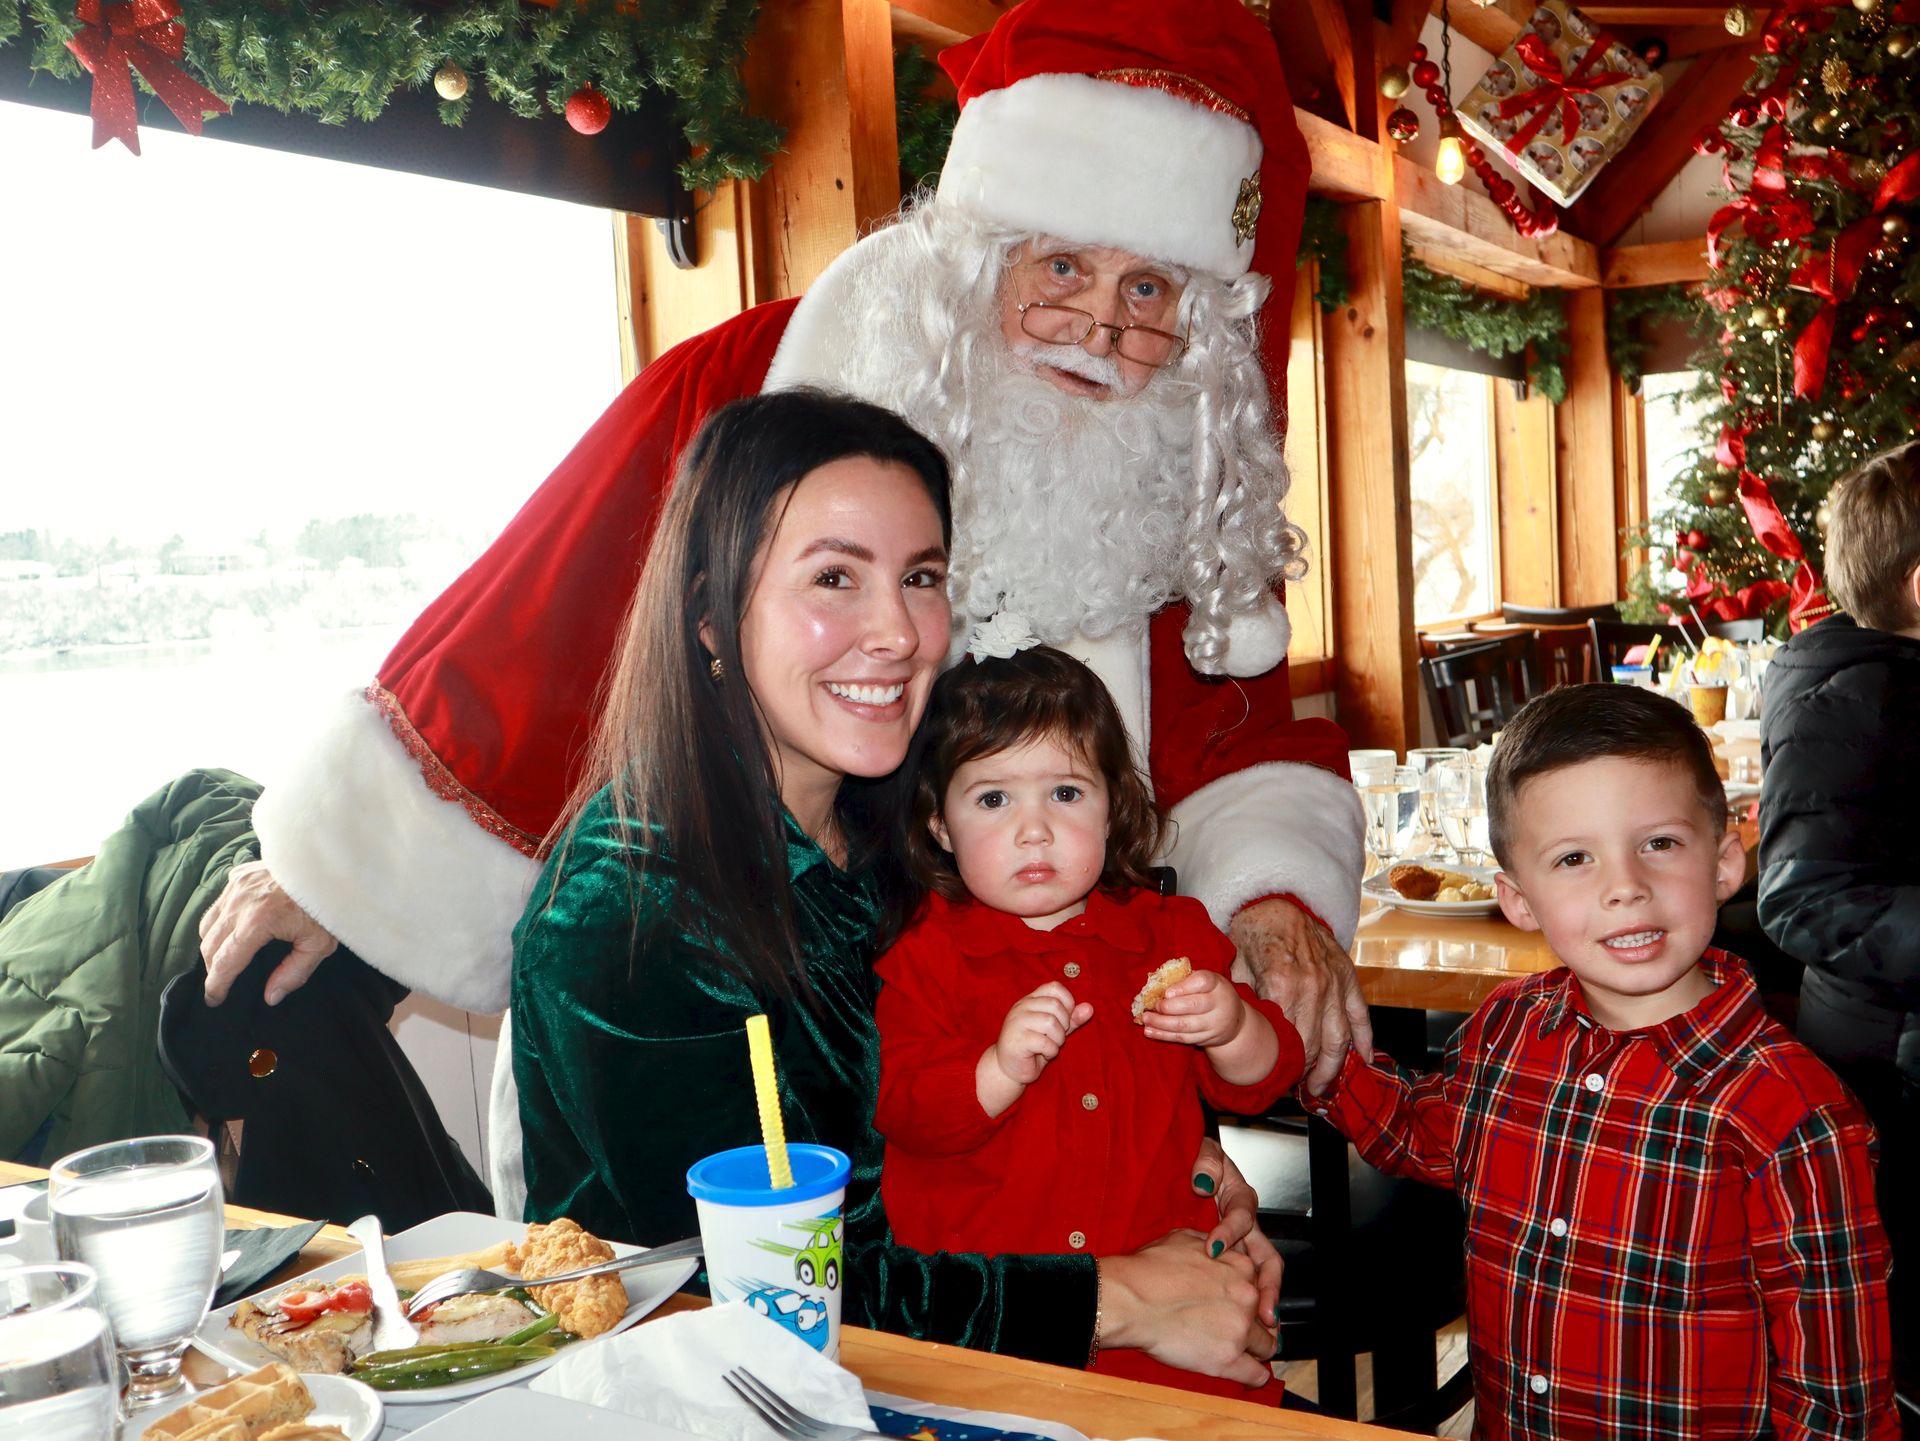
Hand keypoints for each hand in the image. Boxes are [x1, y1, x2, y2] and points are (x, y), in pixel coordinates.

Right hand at [199, 860, 337, 1006]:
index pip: (225, 961)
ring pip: (207, 924)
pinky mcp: (239, 876)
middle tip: (220, 984)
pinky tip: (232, 931)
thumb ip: (294, 972)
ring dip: (212, 946)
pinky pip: (218, 905)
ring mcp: (237, 886)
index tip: (213, 999)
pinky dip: (218, 922)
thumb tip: (270, 996)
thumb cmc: (328, 904)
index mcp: (258, 920)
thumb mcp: (319, 944)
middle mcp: (240, 901)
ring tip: (224, 961)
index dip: (216, 984)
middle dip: (212, 969)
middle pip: (210, 945)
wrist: (333, 865)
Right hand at [992, 982, 1092, 1087]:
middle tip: (1057, 1038)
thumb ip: (1071, 1019)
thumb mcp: (1056, 1031)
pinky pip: (1044, 1042)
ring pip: (1050, 1022)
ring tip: (1051, 1046)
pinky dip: (1051, 1051)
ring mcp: (1016, 1022)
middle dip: (1064, 1025)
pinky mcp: (1016, 1040)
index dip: (1067, 1003)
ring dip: (1058, 1039)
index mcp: (1031, 1000)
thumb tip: (1090, 1008)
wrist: (1009, 1069)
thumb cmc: (1034, 1047)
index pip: (1054, 987)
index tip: (1065, 1020)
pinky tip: (1044, 1054)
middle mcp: (1022, 1007)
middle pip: (1055, 1005)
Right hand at [1097, 1231, 1274, 1386]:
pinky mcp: (1228, 1359)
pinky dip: (1254, 1376)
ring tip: (1241, 1354)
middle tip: (1238, 1330)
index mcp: (1240, 1266)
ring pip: (1267, 1346)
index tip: (1238, 1306)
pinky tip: (1246, 1375)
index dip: (1247, 1298)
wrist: (1130, 1298)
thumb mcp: (1185, 1239)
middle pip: (1266, 1317)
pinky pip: (1257, 1374)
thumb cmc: (1148, 1268)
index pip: (1259, 1286)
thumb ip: (1213, 1246)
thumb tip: (1218, 1249)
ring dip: (1255, 1350)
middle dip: (1254, 1324)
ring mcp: (1240, 1329)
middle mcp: (1247, 1296)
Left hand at [1140, 969, 1244, 1047]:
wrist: (1234, 1021)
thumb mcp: (1206, 982)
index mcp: (1217, 984)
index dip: (1183, 987)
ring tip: (1146, 1018)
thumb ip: (1186, 980)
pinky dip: (1164, 1035)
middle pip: (1194, 1005)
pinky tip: (1150, 1031)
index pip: (1203, 982)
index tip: (1167, 992)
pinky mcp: (1206, 1038)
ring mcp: (1213, 1024)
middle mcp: (1219, 1004)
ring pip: (1185, 1025)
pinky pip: (1182, 1038)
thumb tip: (1156, 984)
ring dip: (1162, 1023)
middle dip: (1170, 1007)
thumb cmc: (1212, 994)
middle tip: (1155, 1005)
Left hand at [1192, 1136, 1281, 1329]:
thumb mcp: (1205, 1156)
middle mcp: (1246, 1227)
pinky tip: (1244, 1323)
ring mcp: (1241, 1245)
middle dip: (1269, 1286)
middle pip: (1268, 1258)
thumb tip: (1203, 1182)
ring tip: (1264, 1325)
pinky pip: (1246, 1282)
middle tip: (1264, 1311)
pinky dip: (1248, 1303)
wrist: (1190, 1174)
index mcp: (1241, 1199)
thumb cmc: (1201, 1166)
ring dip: (1265, 1301)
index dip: (1229, 1231)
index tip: (1213, 1247)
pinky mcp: (1230, 1260)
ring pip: (1262, 1276)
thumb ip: (1206, 1163)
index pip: (1241, 1215)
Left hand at [1229, 898, 1370, 1095]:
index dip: (1282, 1066)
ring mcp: (1334, 984)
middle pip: (1313, 1046)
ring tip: (1321, 1087)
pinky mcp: (1347, 977)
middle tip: (1297, 1091)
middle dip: (1305, 1073)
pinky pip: (1360, 1014)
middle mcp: (1314, 987)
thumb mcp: (1234, 966)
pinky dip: (1364, 1039)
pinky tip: (1364, 1060)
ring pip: (1339, 1038)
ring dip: (1332, 1067)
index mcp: (1282, 985)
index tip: (1275, 1081)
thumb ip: (1238, 1001)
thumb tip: (1233, 1033)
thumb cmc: (1252, 932)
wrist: (1278, 900)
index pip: (1287, 1041)